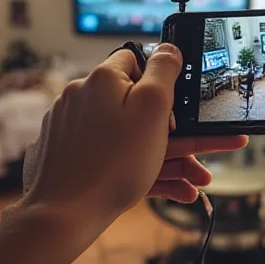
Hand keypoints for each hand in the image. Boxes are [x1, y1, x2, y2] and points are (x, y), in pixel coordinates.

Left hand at [21, 43, 247, 225]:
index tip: (179, 107)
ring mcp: (70, 128)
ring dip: (163, 159)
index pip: (137, 61)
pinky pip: (110, 157)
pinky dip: (137, 172)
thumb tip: (168, 48)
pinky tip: (164, 191)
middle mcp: (81, 97)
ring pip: (127, 137)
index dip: (161, 81)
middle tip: (200, 158)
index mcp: (102, 79)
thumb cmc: (113, 164)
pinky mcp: (66, 155)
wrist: (63, 215)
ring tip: (192, 185)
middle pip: (135, 106)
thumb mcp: (152, 109)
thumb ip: (163, 72)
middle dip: (173, 134)